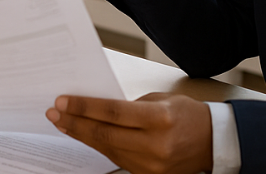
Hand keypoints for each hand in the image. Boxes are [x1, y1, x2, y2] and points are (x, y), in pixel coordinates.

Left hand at [46, 93, 212, 173]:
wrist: (212, 142)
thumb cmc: (186, 115)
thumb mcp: (160, 100)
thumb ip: (129, 105)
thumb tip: (95, 107)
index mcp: (160, 119)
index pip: (113, 113)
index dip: (84, 107)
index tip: (62, 101)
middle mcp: (155, 145)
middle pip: (105, 134)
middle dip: (75, 122)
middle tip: (54, 113)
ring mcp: (152, 165)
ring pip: (107, 149)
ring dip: (82, 135)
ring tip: (63, 123)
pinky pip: (117, 159)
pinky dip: (99, 147)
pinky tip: (85, 136)